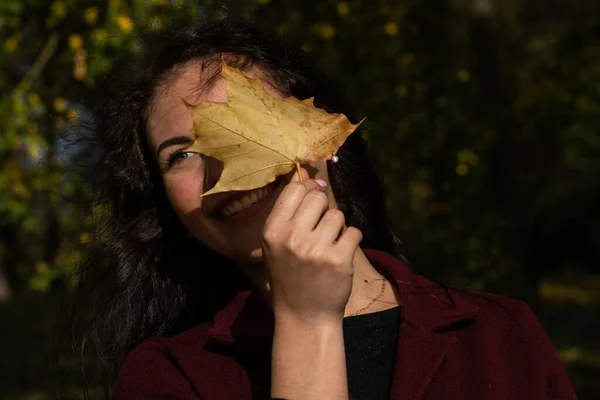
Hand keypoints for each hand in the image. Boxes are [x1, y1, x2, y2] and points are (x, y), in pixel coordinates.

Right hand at [261, 167, 362, 323]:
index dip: (309, 188)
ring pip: (338, 215)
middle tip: (320, 230)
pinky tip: (340, 256)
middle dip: (324, 210)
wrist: (304, 316)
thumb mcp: (276, 245)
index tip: (315, 197)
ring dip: (337, 228)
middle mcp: (291, 238)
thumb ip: (289, 213)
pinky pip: (354, 232)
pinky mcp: (339, 260)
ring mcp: (316, 249)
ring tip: (328, 247)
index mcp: (272, 231)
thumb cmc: (290, 276)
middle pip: (318, 198)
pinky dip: (351, 242)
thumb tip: (310, 177)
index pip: (295, 190)